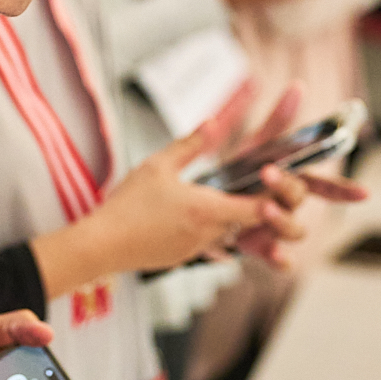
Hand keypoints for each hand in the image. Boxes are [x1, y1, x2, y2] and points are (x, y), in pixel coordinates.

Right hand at [33, 122, 290, 293]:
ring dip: (241, 219)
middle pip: (252, 223)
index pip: (257, 208)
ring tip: (237, 198)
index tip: (277, 180)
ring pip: (236, 235)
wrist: (102, 246)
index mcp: (206, 209)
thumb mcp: (157, 165)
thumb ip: (189, 143)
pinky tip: (208, 216)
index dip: (274, 196)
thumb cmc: (127, 205)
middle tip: (267, 188)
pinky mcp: (187, 257)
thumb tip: (212, 122)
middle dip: (263, 208)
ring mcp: (199, 249)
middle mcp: (209, 233)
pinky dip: (220, 230)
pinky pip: (216, 244)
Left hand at [226, 83, 366, 263]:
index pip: (323, 185)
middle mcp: (289, 205)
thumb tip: (298, 86)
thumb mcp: (256, 146)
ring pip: (294, 229)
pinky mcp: (261, 247)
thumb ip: (278, 120)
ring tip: (263, 207)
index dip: (344, 190)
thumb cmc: (238, 174)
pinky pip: (279, 259)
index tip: (364, 194)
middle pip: (301, 198)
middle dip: (288, 185)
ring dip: (282, 219)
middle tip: (267, 172)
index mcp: (292, 180)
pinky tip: (272, 254)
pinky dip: (278, 259)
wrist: (204, 204)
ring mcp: (276, 228)